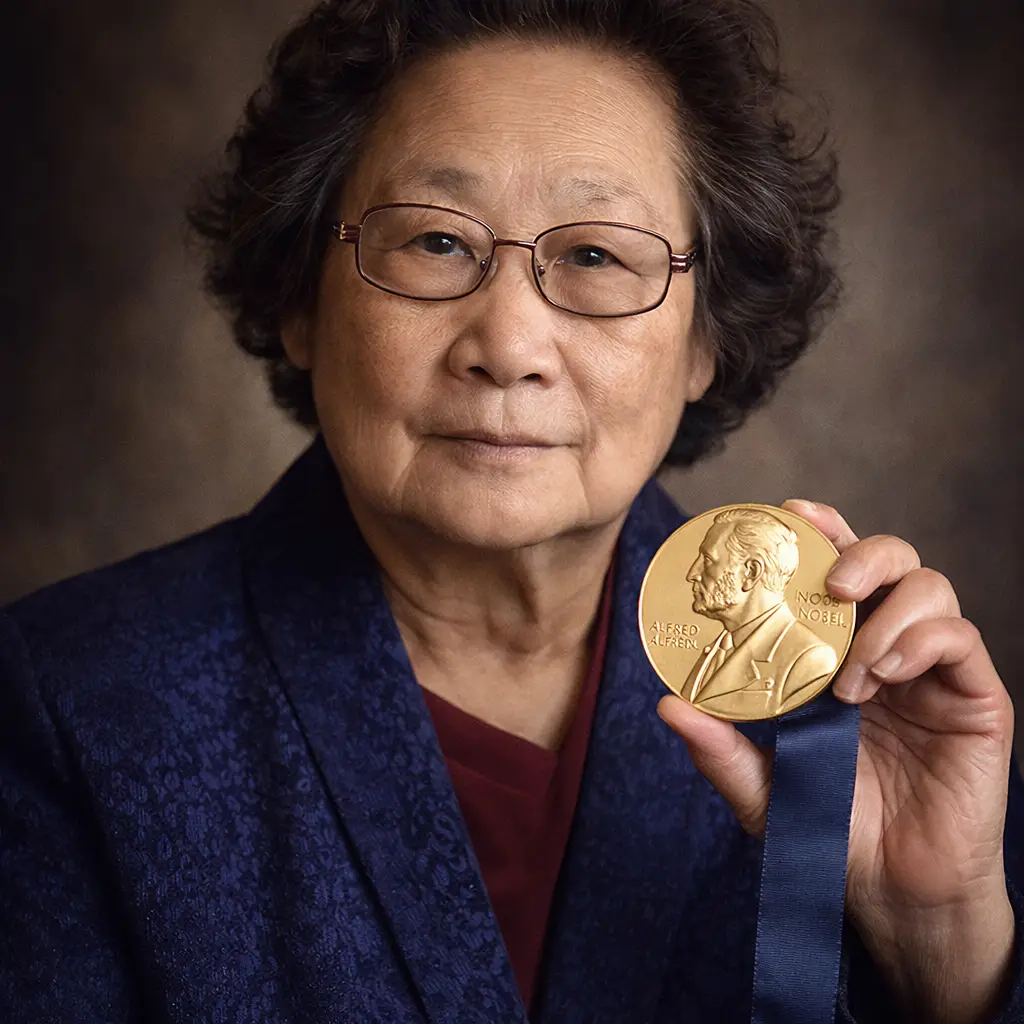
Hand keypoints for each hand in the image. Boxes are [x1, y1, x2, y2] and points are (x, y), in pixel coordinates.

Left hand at [658, 499, 1015, 1023]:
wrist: (893, 890)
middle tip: (830, 583)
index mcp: (838, 651)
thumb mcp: (761, 785)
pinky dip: (921, 641)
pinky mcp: (975, 698)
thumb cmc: (829, 827)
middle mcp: (887, 647)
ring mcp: (933, 671)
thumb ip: (721, 747)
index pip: (835, 571)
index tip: (789, 512)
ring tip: (855, 668)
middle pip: (892, 560)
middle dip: (861, 551)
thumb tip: (666, 705)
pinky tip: (885, 675)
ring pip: (932, 588)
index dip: (820, 531)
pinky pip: (960, 641)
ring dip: (888, 612)